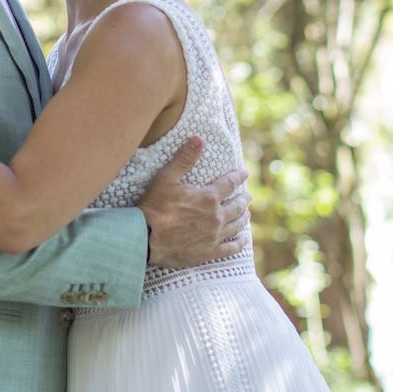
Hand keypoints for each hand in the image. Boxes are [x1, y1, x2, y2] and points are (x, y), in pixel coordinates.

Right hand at [137, 138, 252, 268]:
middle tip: (247, 196)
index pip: (229, 183)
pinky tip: (243, 241)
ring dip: (243, 218)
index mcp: (208, 197)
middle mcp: (216, 217)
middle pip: (237, 206)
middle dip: (243, 199)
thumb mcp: (166, 178)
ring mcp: (213, 236)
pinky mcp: (208, 252)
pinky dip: (238, 244)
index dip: (238, 176)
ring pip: (236, 225)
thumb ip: (184, 158)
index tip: (244, 173)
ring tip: (246, 214)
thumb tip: (198, 138)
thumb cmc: (154, 207)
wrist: (145, 239)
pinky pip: (229, 249)